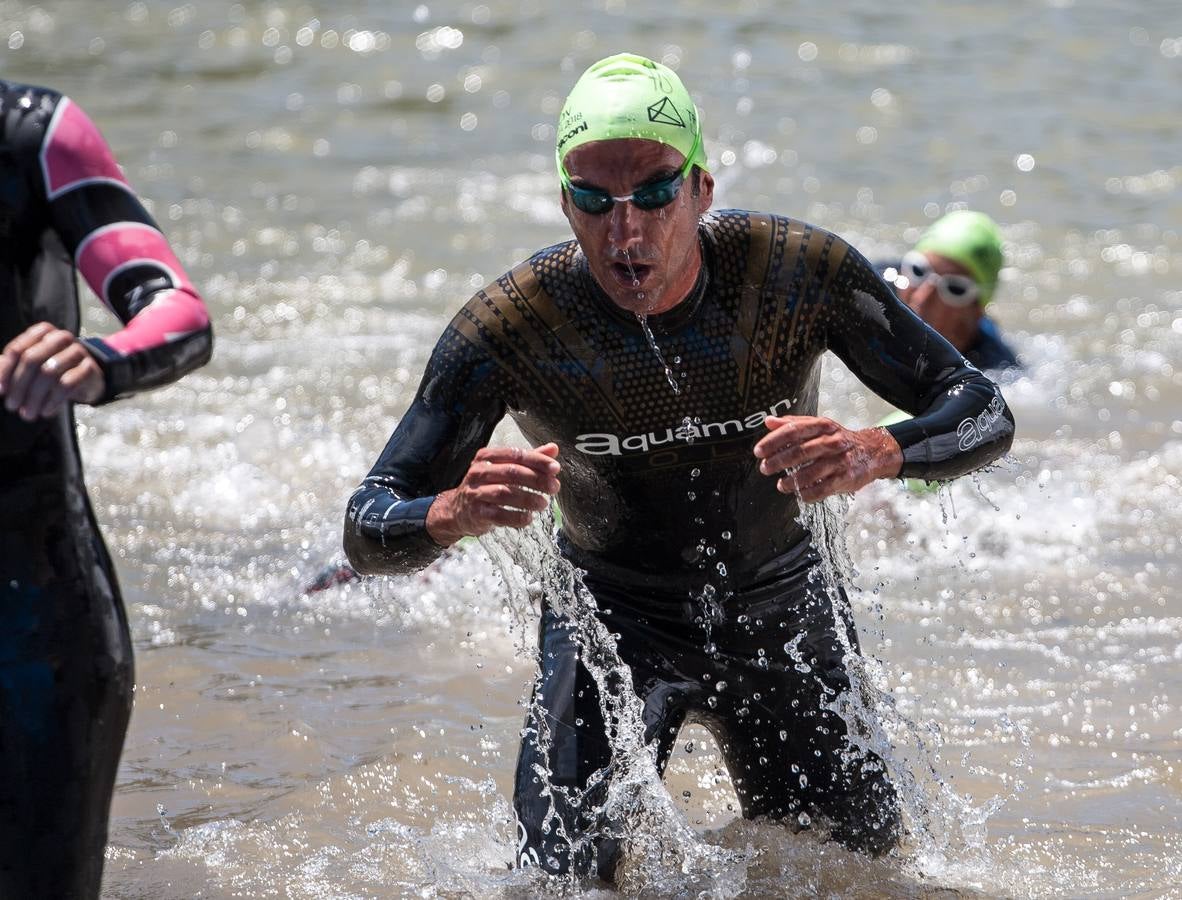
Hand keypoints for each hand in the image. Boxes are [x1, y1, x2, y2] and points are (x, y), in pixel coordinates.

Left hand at [0, 322, 104, 419]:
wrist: (88, 377)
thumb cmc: (55, 370)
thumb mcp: (33, 366)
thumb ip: (12, 367)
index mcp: (43, 332)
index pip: (17, 349)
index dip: (6, 371)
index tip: (1, 391)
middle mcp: (61, 337)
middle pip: (32, 360)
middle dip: (19, 386)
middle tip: (12, 406)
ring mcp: (78, 351)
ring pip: (49, 373)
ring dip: (35, 397)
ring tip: (28, 413)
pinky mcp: (90, 368)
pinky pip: (67, 384)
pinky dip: (53, 400)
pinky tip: (46, 411)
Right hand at [426, 443, 561, 545]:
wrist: (458, 510)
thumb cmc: (487, 486)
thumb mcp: (504, 468)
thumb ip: (529, 459)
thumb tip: (553, 449)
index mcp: (486, 456)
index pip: (515, 454)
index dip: (537, 461)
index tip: (556, 468)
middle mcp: (478, 472)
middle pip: (511, 472)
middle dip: (536, 479)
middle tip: (554, 487)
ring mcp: (475, 493)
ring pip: (504, 493)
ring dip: (528, 498)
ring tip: (543, 503)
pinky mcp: (476, 513)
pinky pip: (498, 515)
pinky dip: (516, 517)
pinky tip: (528, 518)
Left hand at [753, 415, 901, 502]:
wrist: (873, 451)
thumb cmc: (838, 439)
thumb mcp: (818, 426)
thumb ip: (793, 424)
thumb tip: (768, 422)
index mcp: (822, 426)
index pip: (793, 431)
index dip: (773, 442)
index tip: (758, 451)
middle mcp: (832, 441)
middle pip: (800, 452)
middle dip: (778, 462)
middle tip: (765, 468)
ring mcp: (840, 460)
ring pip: (810, 472)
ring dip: (791, 481)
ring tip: (780, 484)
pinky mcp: (846, 478)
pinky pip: (822, 489)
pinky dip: (807, 493)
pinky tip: (798, 493)